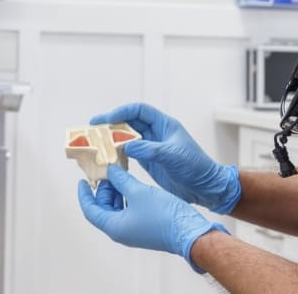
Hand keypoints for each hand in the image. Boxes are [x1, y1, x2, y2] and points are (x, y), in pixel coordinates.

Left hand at [78, 165, 227, 271]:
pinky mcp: (144, 226)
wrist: (187, 230)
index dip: (85, 195)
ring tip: (120, 173)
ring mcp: (133, 229)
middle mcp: (121, 231)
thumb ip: (122, 180)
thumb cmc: (162, 214)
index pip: (91, 210)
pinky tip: (133, 183)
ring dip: (116, 191)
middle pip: (103, 208)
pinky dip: (127, 196)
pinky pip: (128, 209)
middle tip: (108, 171)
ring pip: (117, 208)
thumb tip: (111, 171)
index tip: (83, 181)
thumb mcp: (139, 191)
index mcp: (115, 226)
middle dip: (104, 189)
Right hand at [90, 103, 240, 213]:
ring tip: (95, 143)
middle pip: (130, 122)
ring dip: (112, 139)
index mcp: (165, 125)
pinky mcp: (149, 161)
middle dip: (111, 124)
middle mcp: (157, 133)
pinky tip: (107, 159)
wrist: (206, 186)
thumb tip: (126, 145)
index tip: (106, 119)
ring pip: (128, 138)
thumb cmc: (195, 166)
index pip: (139, 111)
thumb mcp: (172, 156)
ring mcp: (152, 147)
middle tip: (92, 130)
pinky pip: (130, 153)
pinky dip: (118, 154)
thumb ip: (150, 150)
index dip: (122, 112)